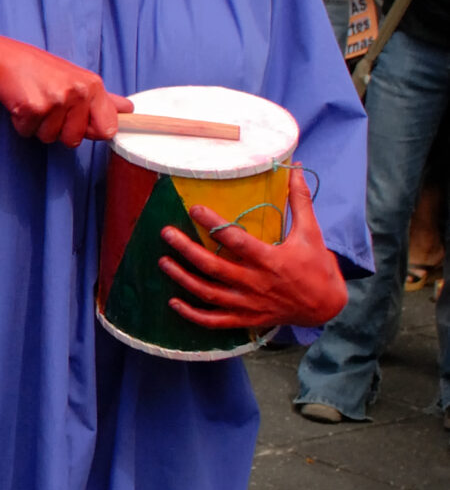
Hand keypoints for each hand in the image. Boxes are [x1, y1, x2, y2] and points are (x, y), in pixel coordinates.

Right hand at [0, 38, 130, 147]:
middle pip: (74, 140)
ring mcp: (56, 100)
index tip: (75, 119)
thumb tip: (130, 110)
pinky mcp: (32, 108)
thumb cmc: (40, 71)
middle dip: (58, 130)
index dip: (89, 130)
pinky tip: (21, 103)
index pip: (108, 130)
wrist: (3, 59)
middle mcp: (78, 92)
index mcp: (93, 86)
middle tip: (48, 106)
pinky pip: (29, 133)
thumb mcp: (77, 79)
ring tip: (34, 101)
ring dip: (38, 127)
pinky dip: (21, 123)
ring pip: (50, 139)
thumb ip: (103, 99)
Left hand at [160, 167, 345, 332]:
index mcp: (270, 260)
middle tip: (166, 233)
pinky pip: (215, 321)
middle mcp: (256, 283)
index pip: (236, 240)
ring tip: (163, 262)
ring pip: (209, 293)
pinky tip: (173, 303)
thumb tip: (294, 168)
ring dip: (183, 279)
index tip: (194, 208)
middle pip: (214, 267)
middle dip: (187, 251)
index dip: (214, 224)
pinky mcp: (246, 319)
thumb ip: (300, 200)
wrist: (325, 306)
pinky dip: (193, 314)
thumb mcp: (311, 232)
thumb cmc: (316, 266)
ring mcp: (249, 304)